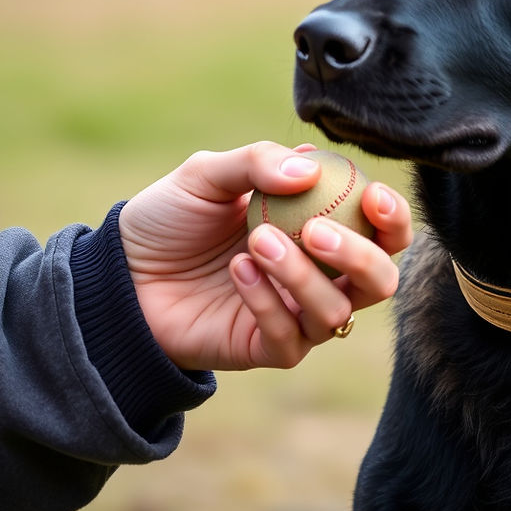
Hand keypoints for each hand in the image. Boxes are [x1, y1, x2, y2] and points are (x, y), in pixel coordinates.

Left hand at [118, 141, 411, 370]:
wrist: (117, 274)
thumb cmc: (170, 218)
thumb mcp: (207, 173)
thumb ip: (257, 162)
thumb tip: (308, 170)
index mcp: (320, 226)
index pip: (382, 231)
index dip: (393, 218)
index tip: (374, 197)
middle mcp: (319, 273)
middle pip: (379, 280)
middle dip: (360, 255)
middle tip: (317, 230)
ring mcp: (295, 314)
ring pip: (337, 311)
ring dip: (302, 275)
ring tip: (257, 240)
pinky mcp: (266, 348)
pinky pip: (290, 337)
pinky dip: (267, 302)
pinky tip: (237, 271)